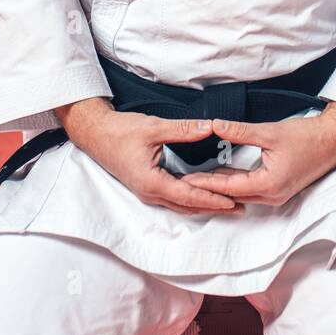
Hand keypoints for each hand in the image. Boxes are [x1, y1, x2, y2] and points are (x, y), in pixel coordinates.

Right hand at [53, 97, 244, 215]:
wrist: (95, 134)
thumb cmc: (119, 131)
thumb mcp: (153, 127)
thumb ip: (183, 129)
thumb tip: (209, 127)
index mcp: (152, 182)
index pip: (189, 195)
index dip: (212, 198)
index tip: (233, 200)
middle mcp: (150, 192)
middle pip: (188, 205)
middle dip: (214, 207)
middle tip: (240, 207)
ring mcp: (148, 191)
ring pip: (181, 204)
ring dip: (204, 204)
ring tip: (228, 204)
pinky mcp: (147, 186)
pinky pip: (174, 197)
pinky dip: (192, 198)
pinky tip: (203, 193)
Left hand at [181, 102, 335, 206]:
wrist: (334, 140)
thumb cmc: (307, 136)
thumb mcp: (270, 132)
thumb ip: (240, 131)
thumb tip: (215, 126)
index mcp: (268, 185)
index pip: (228, 187)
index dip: (205, 183)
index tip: (184, 180)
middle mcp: (272, 196)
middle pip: (232, 196)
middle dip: (208, 189)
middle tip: (183, 182)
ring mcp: (276, 194)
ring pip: (241, 194)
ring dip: (220, 187)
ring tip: (196, 180)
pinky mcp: (279, 188)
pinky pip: (251, 190)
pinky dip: (234, 183)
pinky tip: (220, 174)